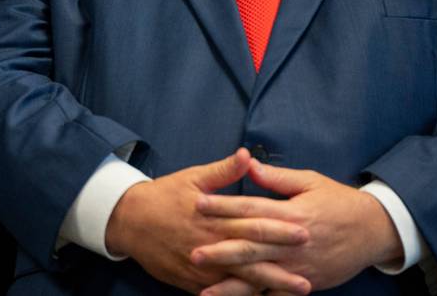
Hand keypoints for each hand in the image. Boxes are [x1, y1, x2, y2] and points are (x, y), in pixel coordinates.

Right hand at [105, 149, 310, 294]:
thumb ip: (223, 171)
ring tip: (292, 294)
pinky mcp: (191, 283)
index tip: (305, 232)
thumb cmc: (164, 196)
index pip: (253, 225)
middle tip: (307, 279)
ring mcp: (201, 268)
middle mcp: (210, 245)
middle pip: (250, 260)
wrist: (129, 221)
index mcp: (214, 218)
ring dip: (266, 289)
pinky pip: (220, 294)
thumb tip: (247, 155)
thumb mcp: (193, 178)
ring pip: (238, 282)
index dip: (280, 230)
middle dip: (280, 271)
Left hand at [191, 160, 402, 292]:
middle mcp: (292, 242)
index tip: (197, 203)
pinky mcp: (306, 282)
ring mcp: (299, 266)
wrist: (374, 231)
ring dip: (233, 285)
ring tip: (206, 291)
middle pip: (251, 246)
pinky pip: (279, 294)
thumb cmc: (339, 202)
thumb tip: (246, 163)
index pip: (250, 209)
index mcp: (291, 213)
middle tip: (193, 253)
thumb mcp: (310, 181)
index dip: (223, 206)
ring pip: (261, 277)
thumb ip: (276, 177)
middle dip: (220, 251)